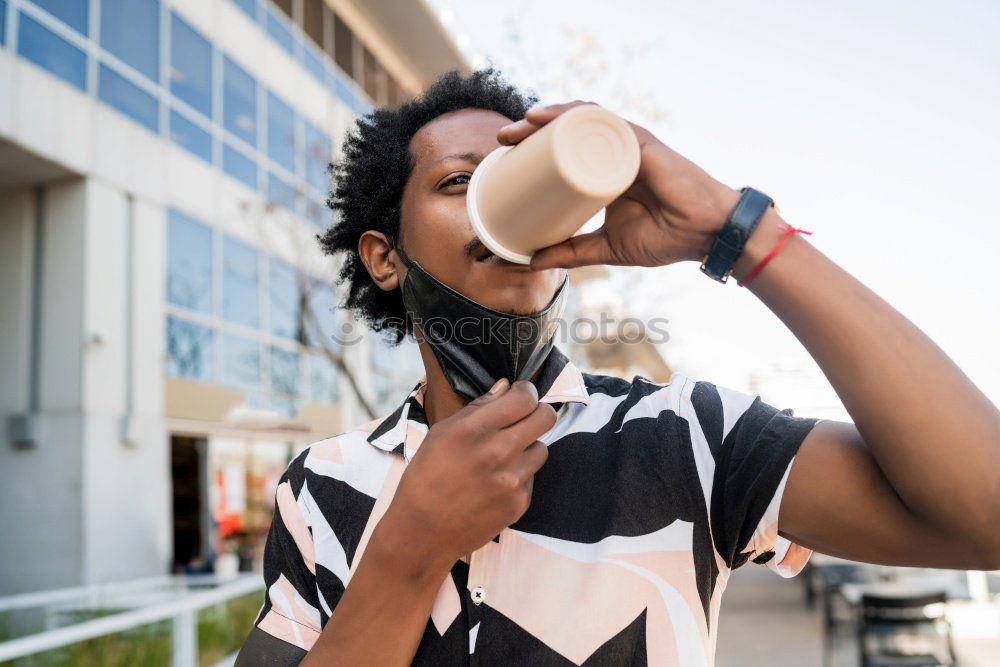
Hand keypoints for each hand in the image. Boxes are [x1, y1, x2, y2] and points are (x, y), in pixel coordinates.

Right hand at [380, 380, 555, 572]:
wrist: (423, 531)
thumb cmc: (426, 477)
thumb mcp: (441, 433)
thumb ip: (478, 408)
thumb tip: (506, 387)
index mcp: (472, 430)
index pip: (524, 398)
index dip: (525, 392)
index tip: (520, 394)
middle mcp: (496, 452)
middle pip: (546, 417)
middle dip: (537, 412)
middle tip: (524, 417)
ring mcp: (511, 480)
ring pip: (542, 447)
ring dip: (527, 446)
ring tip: (503, 456)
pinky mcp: (519, 503)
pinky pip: (532, 477)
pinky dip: (519, 475)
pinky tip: (495, 483)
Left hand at [497, 101, 741, 268]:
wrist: (705, 235)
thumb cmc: (664, 238)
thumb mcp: (605, 248)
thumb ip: (571, 253)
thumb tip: (529, 261)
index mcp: (604, 171)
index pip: (563, 150)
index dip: (533, 147)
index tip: (505, 156)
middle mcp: (614, 152)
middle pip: (566, 130)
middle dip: (532, 129)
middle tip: (503, 140)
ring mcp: (627, 144)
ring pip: (582, 119)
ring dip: (549, 116)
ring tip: (522, 125)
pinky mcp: (640, 142)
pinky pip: (606, 121)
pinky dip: (578, 115)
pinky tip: (555, 116)